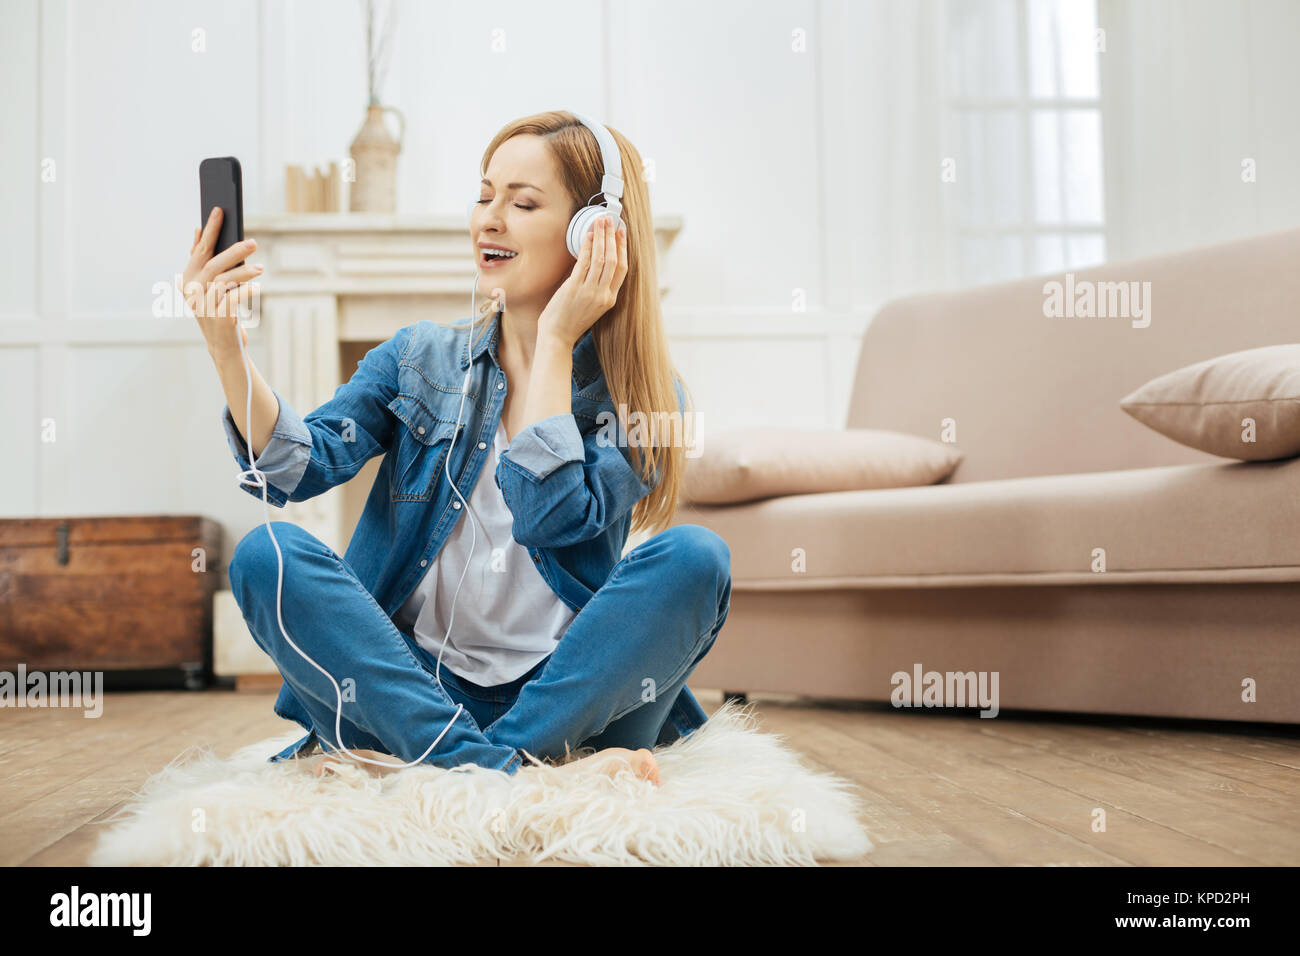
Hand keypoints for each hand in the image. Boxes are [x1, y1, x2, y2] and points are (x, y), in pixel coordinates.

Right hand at [180, 206, 262, 356]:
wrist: (223, 344)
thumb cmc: (217, 309)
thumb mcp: (206, 285)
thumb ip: (201, 259)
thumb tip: (197, 229)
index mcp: (188, 278)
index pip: (200, 249)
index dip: (209, 229)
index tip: (219, 210)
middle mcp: (193, 291)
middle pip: (214, 265)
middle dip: (234, 251)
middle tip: (253, 242)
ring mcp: (204, 306)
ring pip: (224, 282)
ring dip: (243, 273)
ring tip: (260, 269)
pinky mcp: (219, 319)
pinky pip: (233, 300)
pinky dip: (245, 292)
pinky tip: (255, 287)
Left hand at [538, 215, 627, 346]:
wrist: (557, 337)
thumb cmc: (570, 322)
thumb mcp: (590, 306)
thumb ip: (595, 287)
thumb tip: (592, 262)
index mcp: (610, 299)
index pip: (622, 269)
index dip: (622, 248)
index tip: (621, 233)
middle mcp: (603, 294)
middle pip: (614, 260)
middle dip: (613, 237)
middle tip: (610, 220)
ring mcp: (590, 291)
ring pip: (601, 258)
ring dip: (601, 237)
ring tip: (600, 221)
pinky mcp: (575, 288)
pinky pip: (584, 262)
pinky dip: (587, 246)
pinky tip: (588, 235)